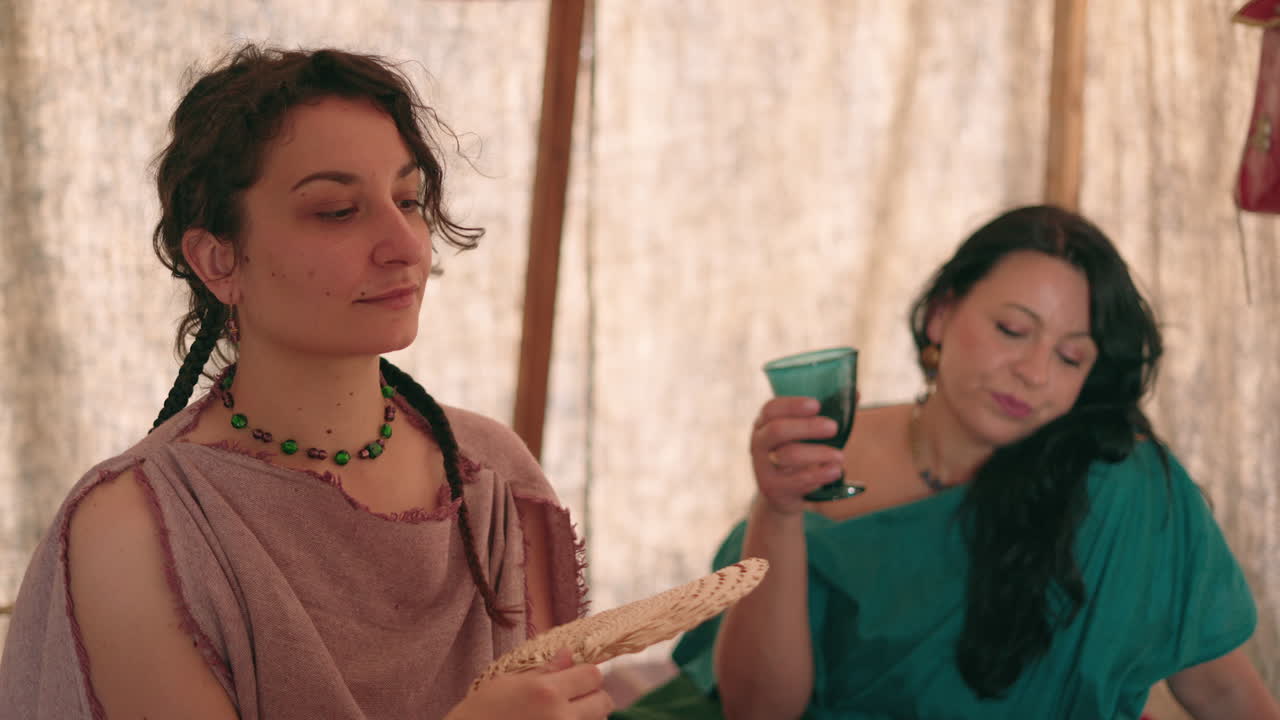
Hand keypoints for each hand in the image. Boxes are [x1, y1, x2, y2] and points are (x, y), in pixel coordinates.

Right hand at [447, 649, 613, 719]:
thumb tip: (568, 655)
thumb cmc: (479, 713)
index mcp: (546, 691)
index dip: (586, 676)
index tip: (577, 679)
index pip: (592, 675)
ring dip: (587, 719)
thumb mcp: (506, 684)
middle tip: (574, 701)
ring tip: (562, 717)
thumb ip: (542, 671)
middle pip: (604, 702)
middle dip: (593, 698)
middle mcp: (560, 716)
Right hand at [750, 396, 850, 514]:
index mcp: (764, 423)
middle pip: (777, 430)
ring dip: (818, 453)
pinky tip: (835, 471)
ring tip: (840, 456)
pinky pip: (797, 480)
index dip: (793, 405)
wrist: (782, 493)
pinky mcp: (772, 488)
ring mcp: (763, 467)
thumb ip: (825, 414)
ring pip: (789, 456)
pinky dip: (819, 474)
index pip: (771, 408)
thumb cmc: (798, 454)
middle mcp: (758, 443)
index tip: (816, 405)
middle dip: (807, 427)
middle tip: (833, 427)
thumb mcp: (805, 434)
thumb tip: (855, 394)